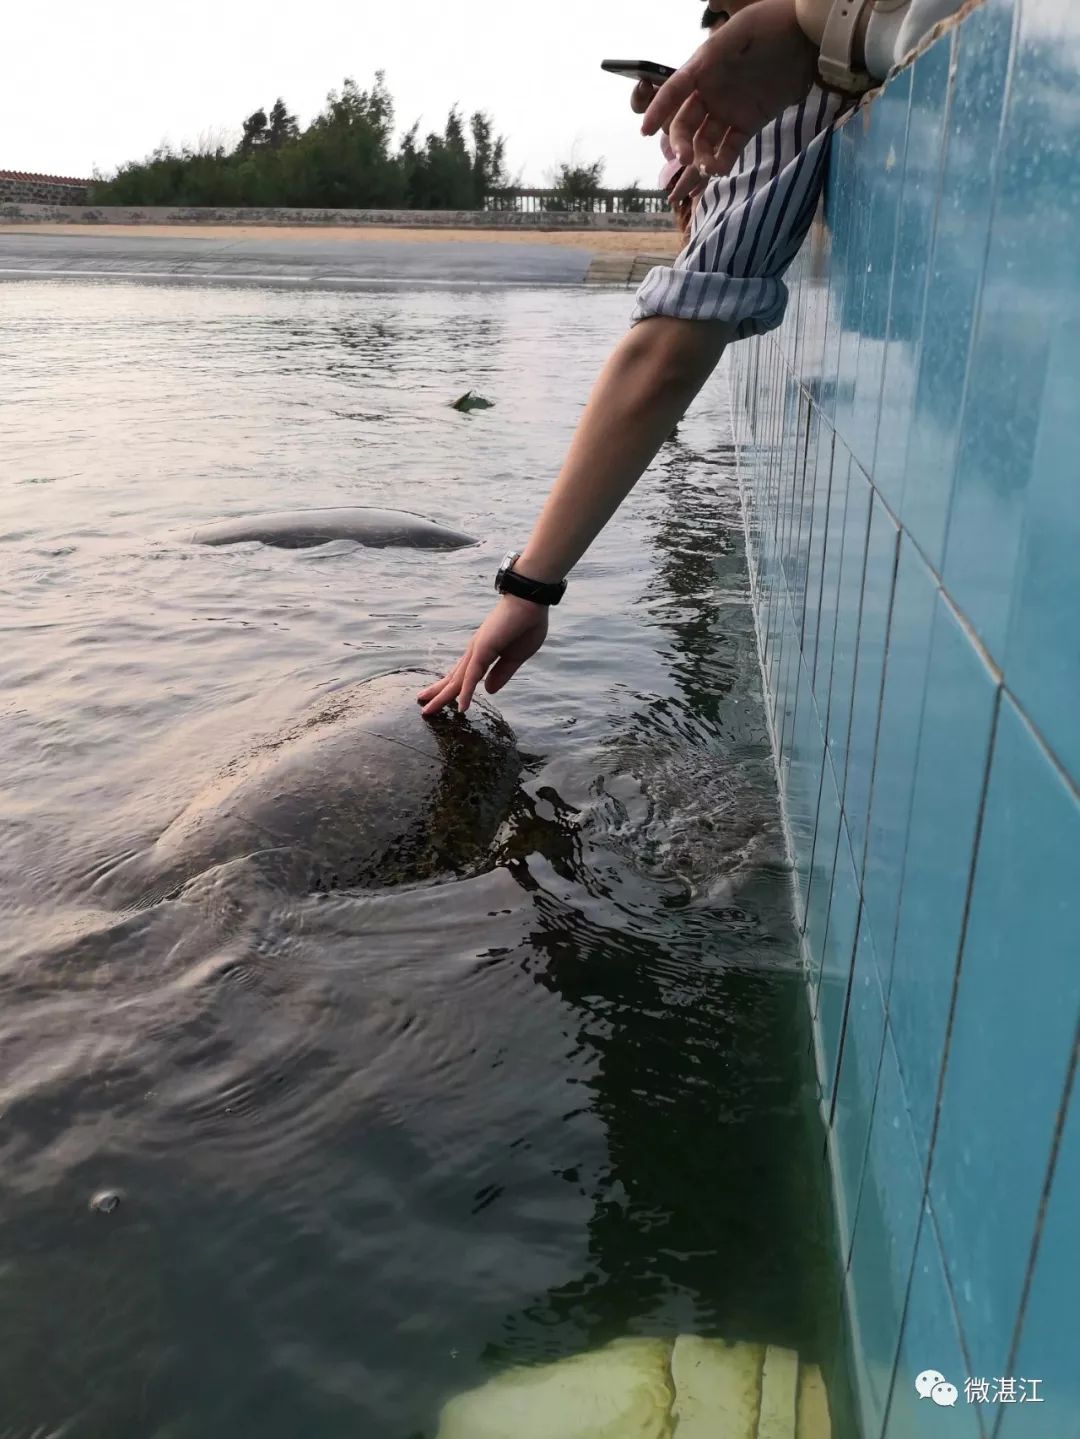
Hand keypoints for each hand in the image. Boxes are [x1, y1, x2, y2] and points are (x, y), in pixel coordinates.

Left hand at [418, 595, 548, 715]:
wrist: (530, 603)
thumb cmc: (526, 625)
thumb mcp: (516, 658)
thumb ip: (502, 674)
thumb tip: (489, 691)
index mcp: (483, 653)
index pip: (463, 675)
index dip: (452, 688)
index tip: (441, 699)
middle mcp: (475, 652)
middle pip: (453, 679)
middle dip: (438, 694)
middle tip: (424, 709)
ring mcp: (476, 650)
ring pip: (457, 680)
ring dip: (442, 697)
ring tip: (427, 710)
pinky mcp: (482, 650)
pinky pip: (472, 676)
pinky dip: (466, 692)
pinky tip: (461, 707)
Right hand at [642, 0, 816, 184]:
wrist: (809, 37)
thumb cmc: (772, 23)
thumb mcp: (740, 30)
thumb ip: (716, 50)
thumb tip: (695, 68)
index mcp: (703, 66)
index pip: (674, 90)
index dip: (658, 109)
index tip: (645, 131)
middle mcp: (711, 91)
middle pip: (685, 124)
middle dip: (680, 143)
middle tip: (683, 158)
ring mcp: (729, 110)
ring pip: (704, 141)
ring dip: (699, 158)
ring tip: (705, 169)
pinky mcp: (748, 123)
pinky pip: (728, 148)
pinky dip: (721, 162)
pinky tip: (718, 170)